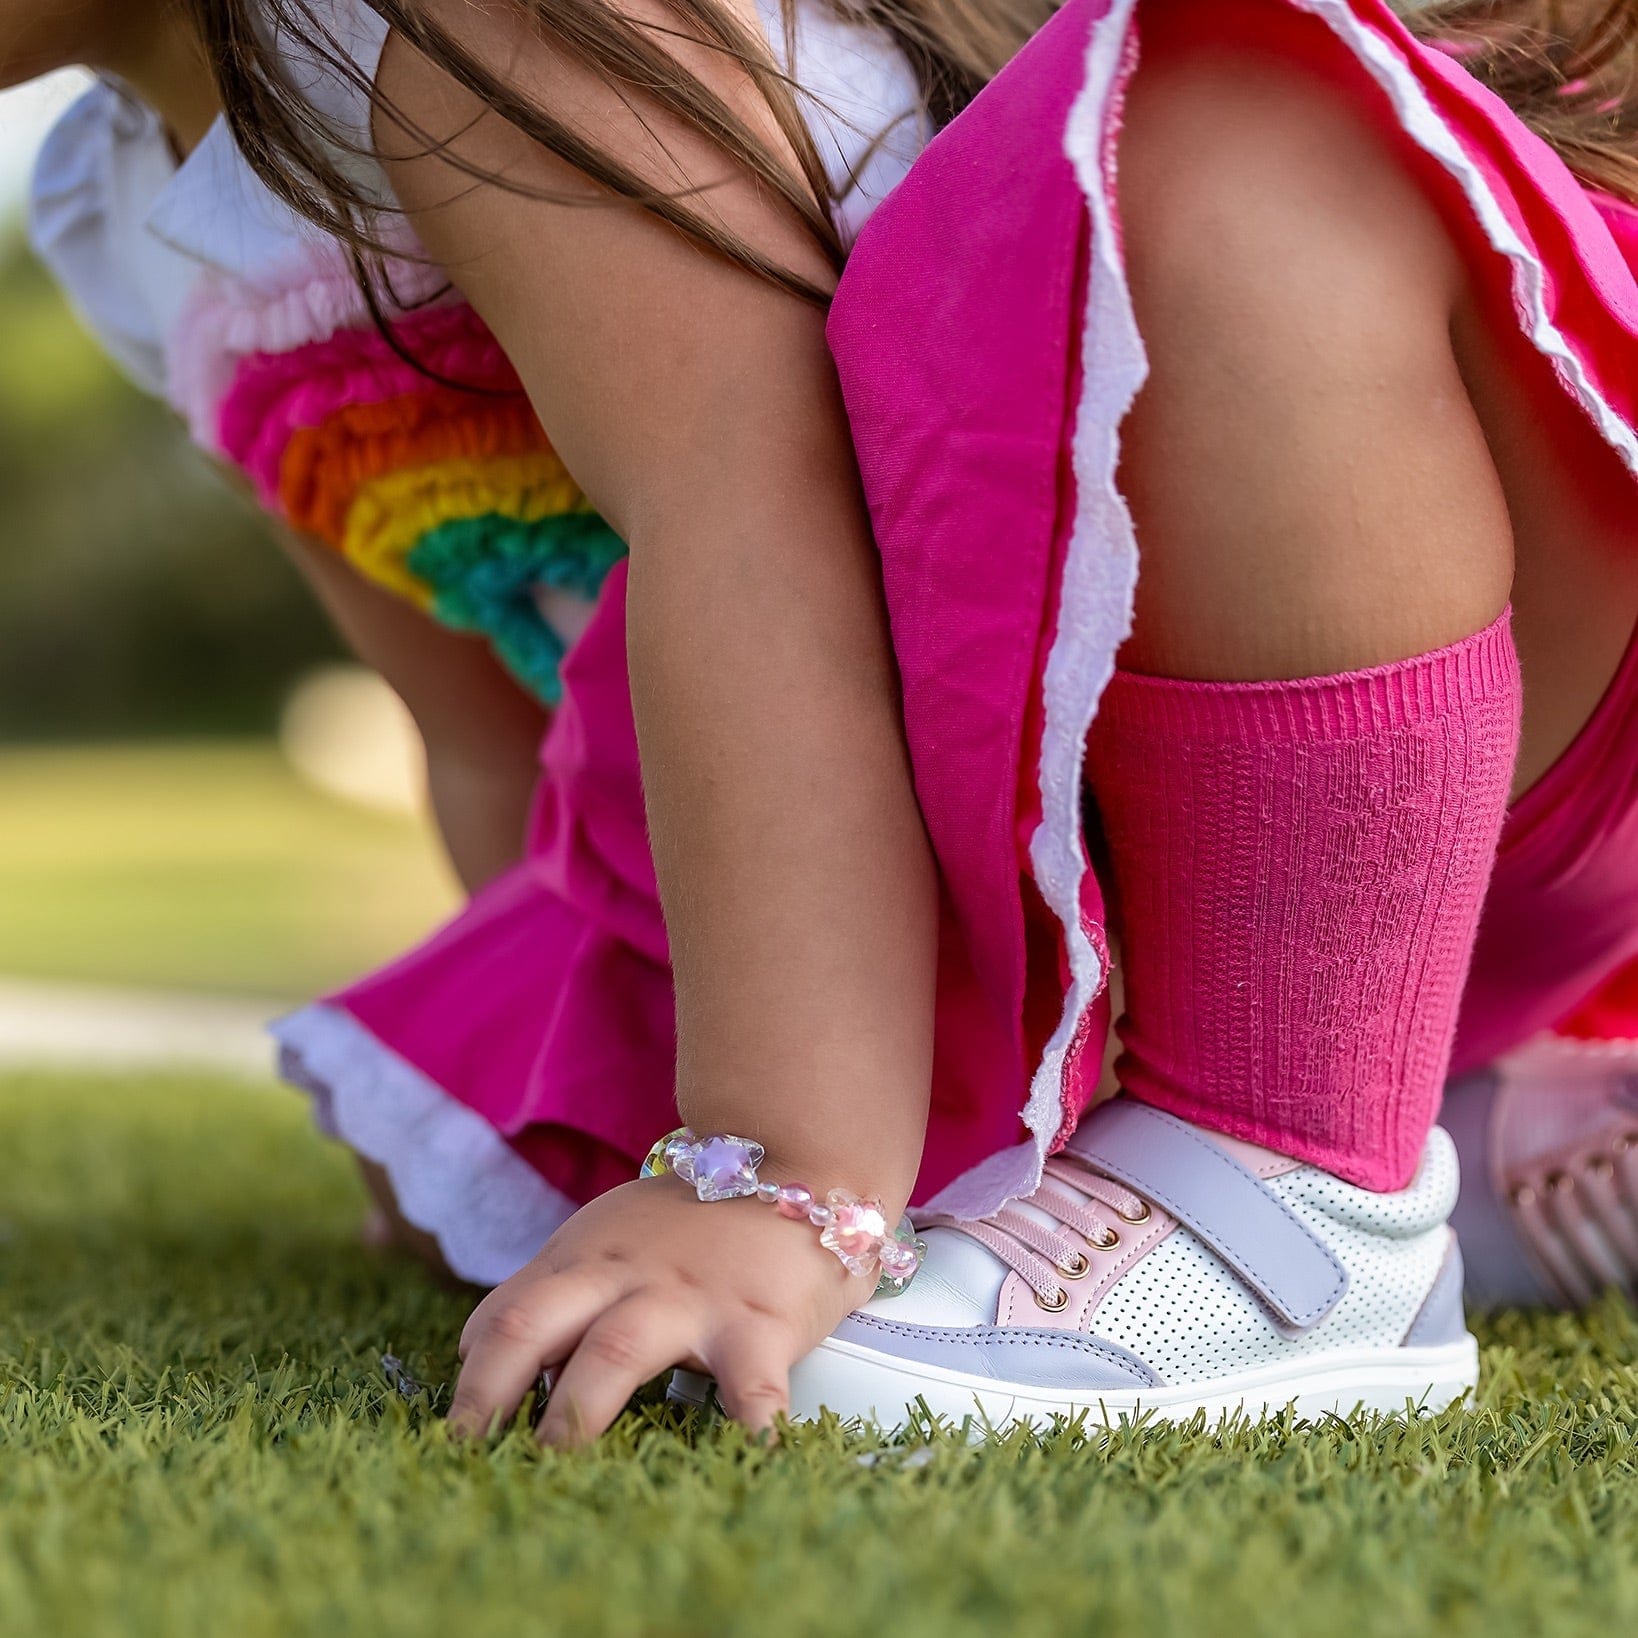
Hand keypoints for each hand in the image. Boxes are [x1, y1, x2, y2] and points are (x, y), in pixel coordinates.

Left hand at [448, 1176, 870, 1444]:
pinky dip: (744, 1435)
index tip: (456, 1436)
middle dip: (488, 1394)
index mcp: (585, 1259)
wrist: (797, 1157)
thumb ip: (563, 1289)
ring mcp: (690, 1299)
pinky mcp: (758, 1323)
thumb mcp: (615, 1235)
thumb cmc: (700, 1218)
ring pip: (614, 1353)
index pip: (503, 1316)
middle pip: (533, 1325)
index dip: (470, 1377)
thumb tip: (489, 1356)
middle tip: (467, 1458)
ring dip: (575, 1416)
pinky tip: (739, 1470)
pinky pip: (749, 1390)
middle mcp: (624, 1276)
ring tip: (552, 1470)